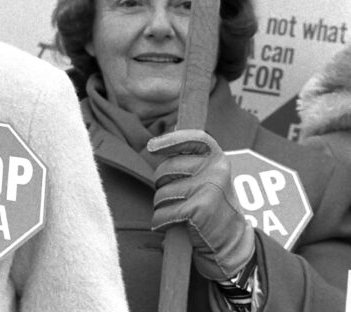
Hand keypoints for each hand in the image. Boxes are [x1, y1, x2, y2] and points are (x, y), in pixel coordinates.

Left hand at [147, 129, 255, 281]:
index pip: (195, 138)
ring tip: (179, 214)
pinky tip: (176, 226)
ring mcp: (208, 189)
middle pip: (166, 168)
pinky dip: (162, 222)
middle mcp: (216, 170)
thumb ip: (190, 162)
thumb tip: (156, 143)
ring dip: (162, 206)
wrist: (232, 246)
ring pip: (161, 192)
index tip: (152, 146)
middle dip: (161, 184)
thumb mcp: (210, 179)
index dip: (171, 139)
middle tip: (175, 198)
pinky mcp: (198, 209)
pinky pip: (163, 212)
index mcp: (218, 159)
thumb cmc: (213, 210)